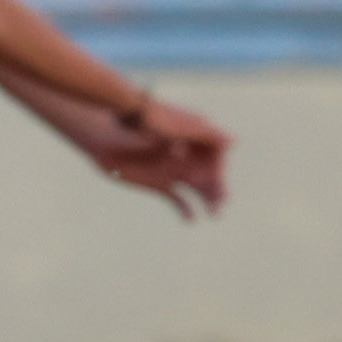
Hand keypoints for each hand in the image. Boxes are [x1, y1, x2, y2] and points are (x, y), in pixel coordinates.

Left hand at [82, 97, 229, 218]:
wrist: (106, 131)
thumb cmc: (143, 122)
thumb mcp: (175, 127)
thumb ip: (205, 135)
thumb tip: (235, 142)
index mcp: (198, 140)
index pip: (218, 158)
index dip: (220, 169)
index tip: (216, 176)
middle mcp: (190, 157)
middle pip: (212, 177)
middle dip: (219, 190)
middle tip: (221, 204)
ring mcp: (176, 171)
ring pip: (200, 190)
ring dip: (209, 202)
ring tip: (215, 214)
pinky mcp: (160, 184)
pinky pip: (178, 200)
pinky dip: (185, 210)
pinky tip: (190, 220)